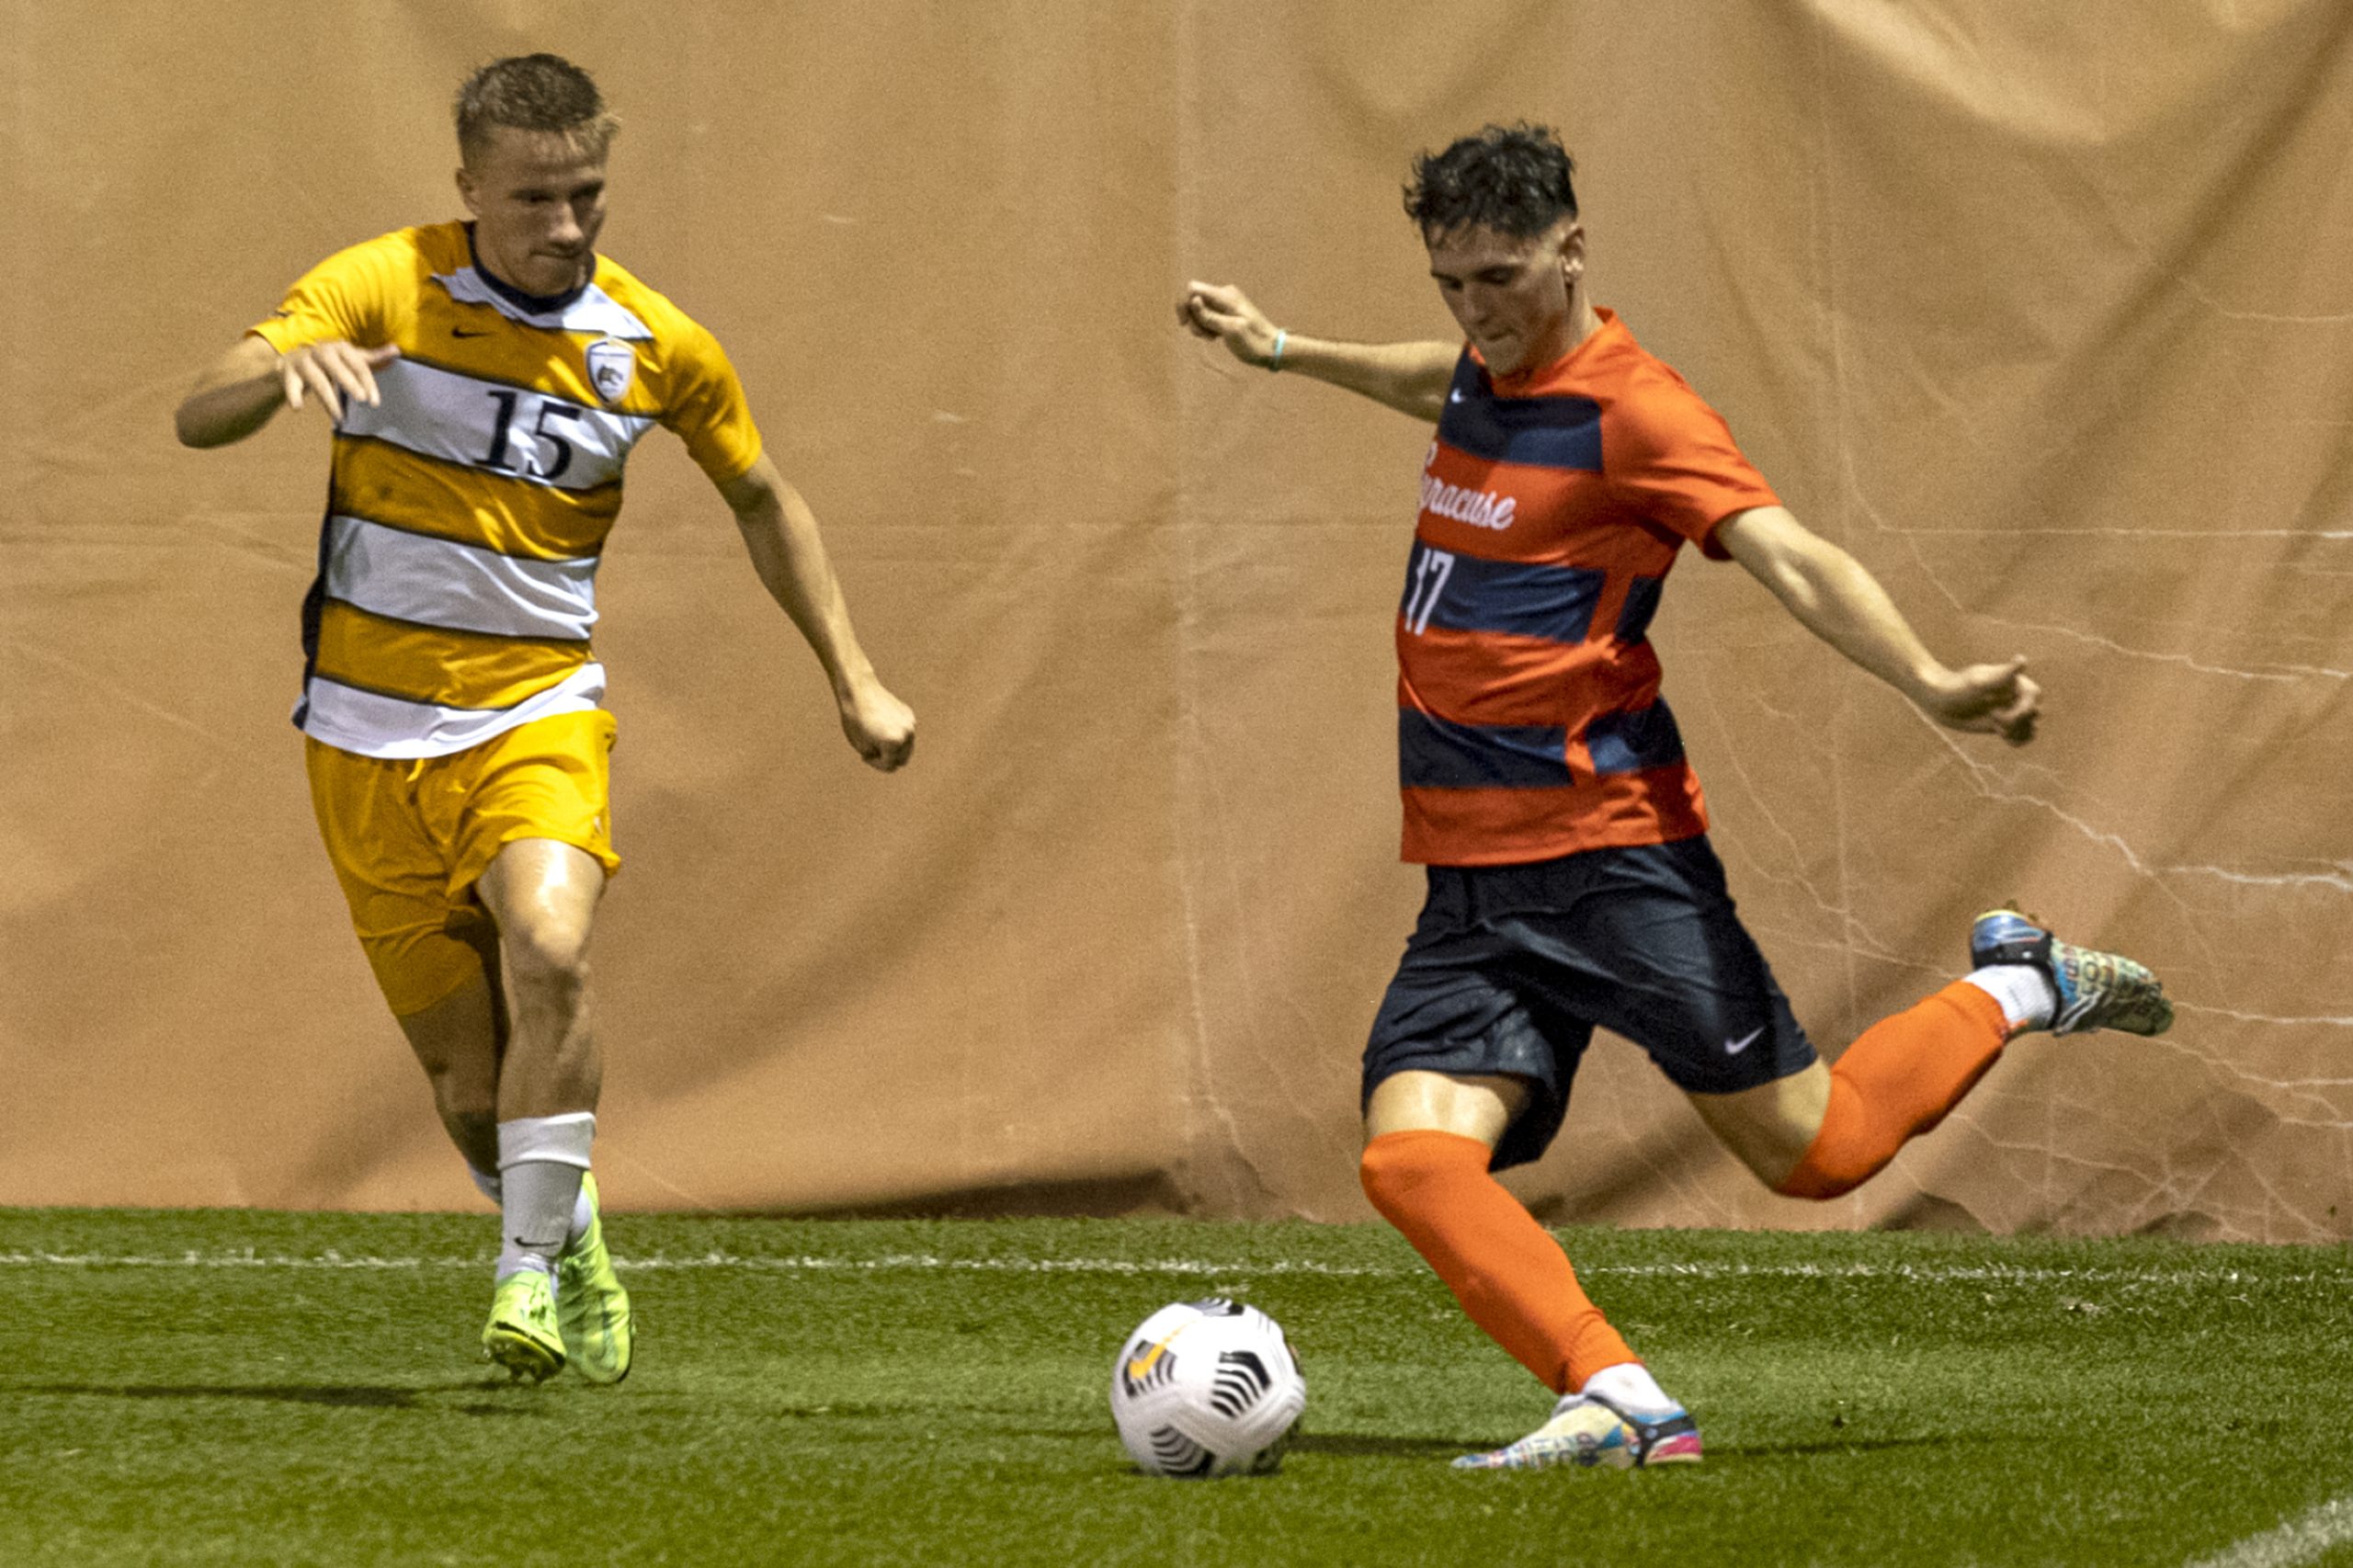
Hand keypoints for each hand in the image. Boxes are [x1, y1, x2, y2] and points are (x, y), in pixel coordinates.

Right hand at [278, 341, 399, 420]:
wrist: (292, 359)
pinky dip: (293, 395)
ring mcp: (303, 361)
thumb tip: (397, 350)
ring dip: (329, 401)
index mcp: (340, 348)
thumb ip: (372, 357)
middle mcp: (321, 351)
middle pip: (336, 367)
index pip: (358, 364)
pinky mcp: (287, 372)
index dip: (367, 382)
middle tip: (361, 401)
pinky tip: (298, 407)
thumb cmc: (330, 362)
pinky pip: (290, 385)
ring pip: (317, 380)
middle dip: (349, 383)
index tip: (375, 403)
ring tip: (340, 419)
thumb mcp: (350, 358)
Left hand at [839, 681, 915, 771]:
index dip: (875, 763)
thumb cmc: (855, 719)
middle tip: (873, 750)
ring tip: (877, 739)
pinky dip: (896, 734)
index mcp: (894, 743)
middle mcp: (906, 734)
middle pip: (902, 759)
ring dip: (894, 747)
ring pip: (906, 746)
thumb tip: (892, 758)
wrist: (858, 690)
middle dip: (888, 758)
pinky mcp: (909, 714)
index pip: (889, 766)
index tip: (864, 755)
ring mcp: (910, 723)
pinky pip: (905, 732)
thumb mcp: (862, 747)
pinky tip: (881, 725)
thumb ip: (879, 756)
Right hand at [1177, 281, 1280, 366]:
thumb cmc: (1253, 342)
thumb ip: (1210, 315)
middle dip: (1193, 318)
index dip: (1184, 304)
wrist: (1272, 349)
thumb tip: (1193, 300)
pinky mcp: (1226, 311)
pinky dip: (1207, 326)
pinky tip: (1215, 337)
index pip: (1193, 289)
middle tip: (1204, 336)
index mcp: (1225, 296)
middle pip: (1194, 300)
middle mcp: (1224, 294)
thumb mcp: (1230, 330)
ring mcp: (1225, 302)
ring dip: (1200, 325)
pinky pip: (1207, 315)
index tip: (1184, 324)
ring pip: (1199, 309)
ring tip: (1212, 338)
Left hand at [1919, 657, 2039, 745]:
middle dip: (2015, 720)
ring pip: (2032, 726)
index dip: (2020, 708)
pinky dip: (2018, 740)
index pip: (2035, 695)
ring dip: (2017, 732)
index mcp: (2015, 681)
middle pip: (2034, 713)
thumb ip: (2003, 674)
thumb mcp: (1979, 683)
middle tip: (1992, 717)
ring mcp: (2012, 711)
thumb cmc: (1957, 688)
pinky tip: (2003, 736)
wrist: (1940, 701)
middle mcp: (2017, 695)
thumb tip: (2023, 659)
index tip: (1995, 711)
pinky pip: (2025, 736)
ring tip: (1997, 728)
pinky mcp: (2005, 725)